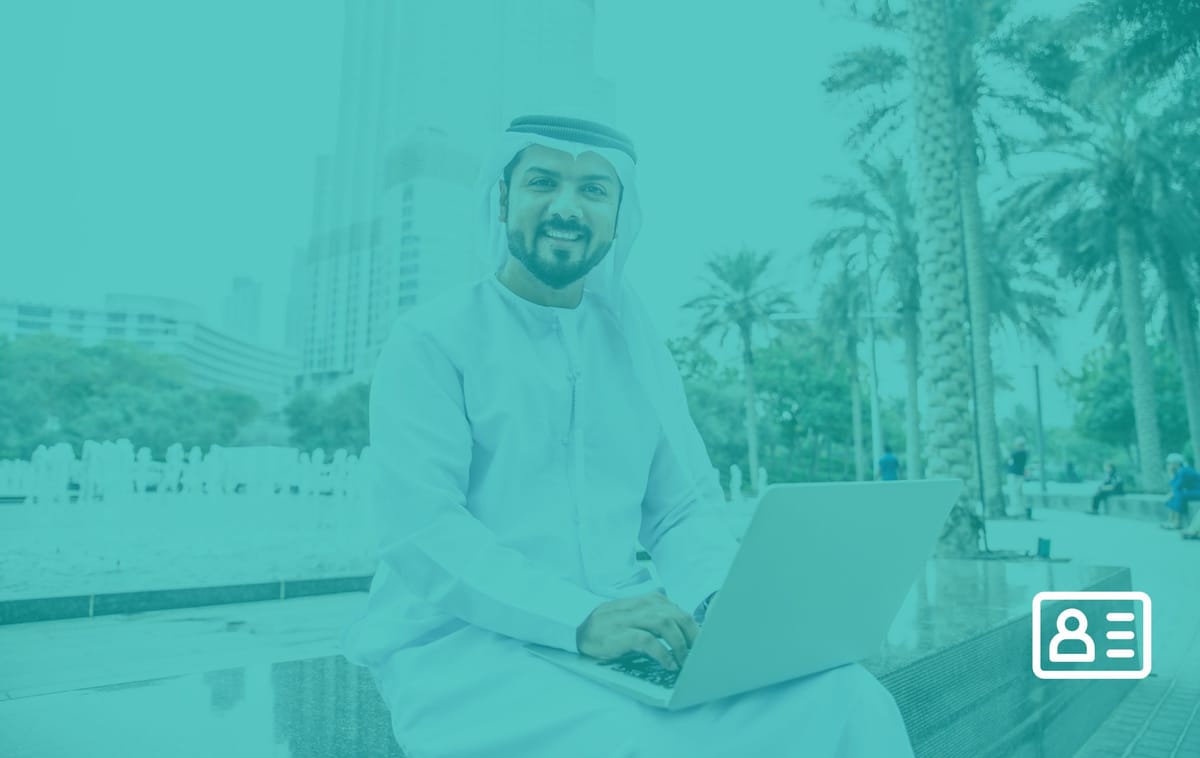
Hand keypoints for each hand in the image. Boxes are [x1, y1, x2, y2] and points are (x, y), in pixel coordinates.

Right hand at [576, 593, 698, 670]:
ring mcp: (630, 619)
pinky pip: (648, 640)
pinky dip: (662, 653)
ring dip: (680, 644)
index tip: (703, 645)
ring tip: (685, 662)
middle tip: (699, 655)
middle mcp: (641, 606)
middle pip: (677, 615)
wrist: (579, 631)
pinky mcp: (621, 634)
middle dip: (692, 636)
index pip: (679, 610)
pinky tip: (668, 664)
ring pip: (665, 624)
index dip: (694, 628)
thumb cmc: (612, 626)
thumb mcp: (636, 615)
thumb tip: (686, 630)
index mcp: (648, 601)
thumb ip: (657, 617)